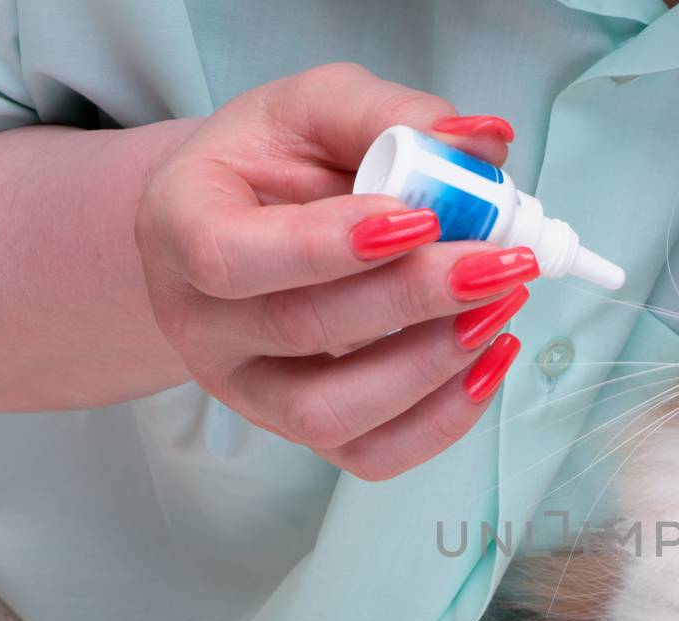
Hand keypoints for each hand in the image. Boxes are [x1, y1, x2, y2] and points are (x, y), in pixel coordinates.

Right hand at [134, 63, 532, 478]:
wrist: (247, 226)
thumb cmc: (276, 164)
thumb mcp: (318, 108)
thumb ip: (392, 116)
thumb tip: (484, 142)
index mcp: (179, 225)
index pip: (232, 256)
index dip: (327, 245)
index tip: (421, 217)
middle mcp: (198, 322)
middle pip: (301, 329)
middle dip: (415, 298)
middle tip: (499, 261)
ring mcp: (246, 389)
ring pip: (331, 413)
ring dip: (431, 364)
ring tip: (500, 308)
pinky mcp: (302, 431)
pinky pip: (370, 454)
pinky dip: (443, 418)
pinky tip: (489, 358)